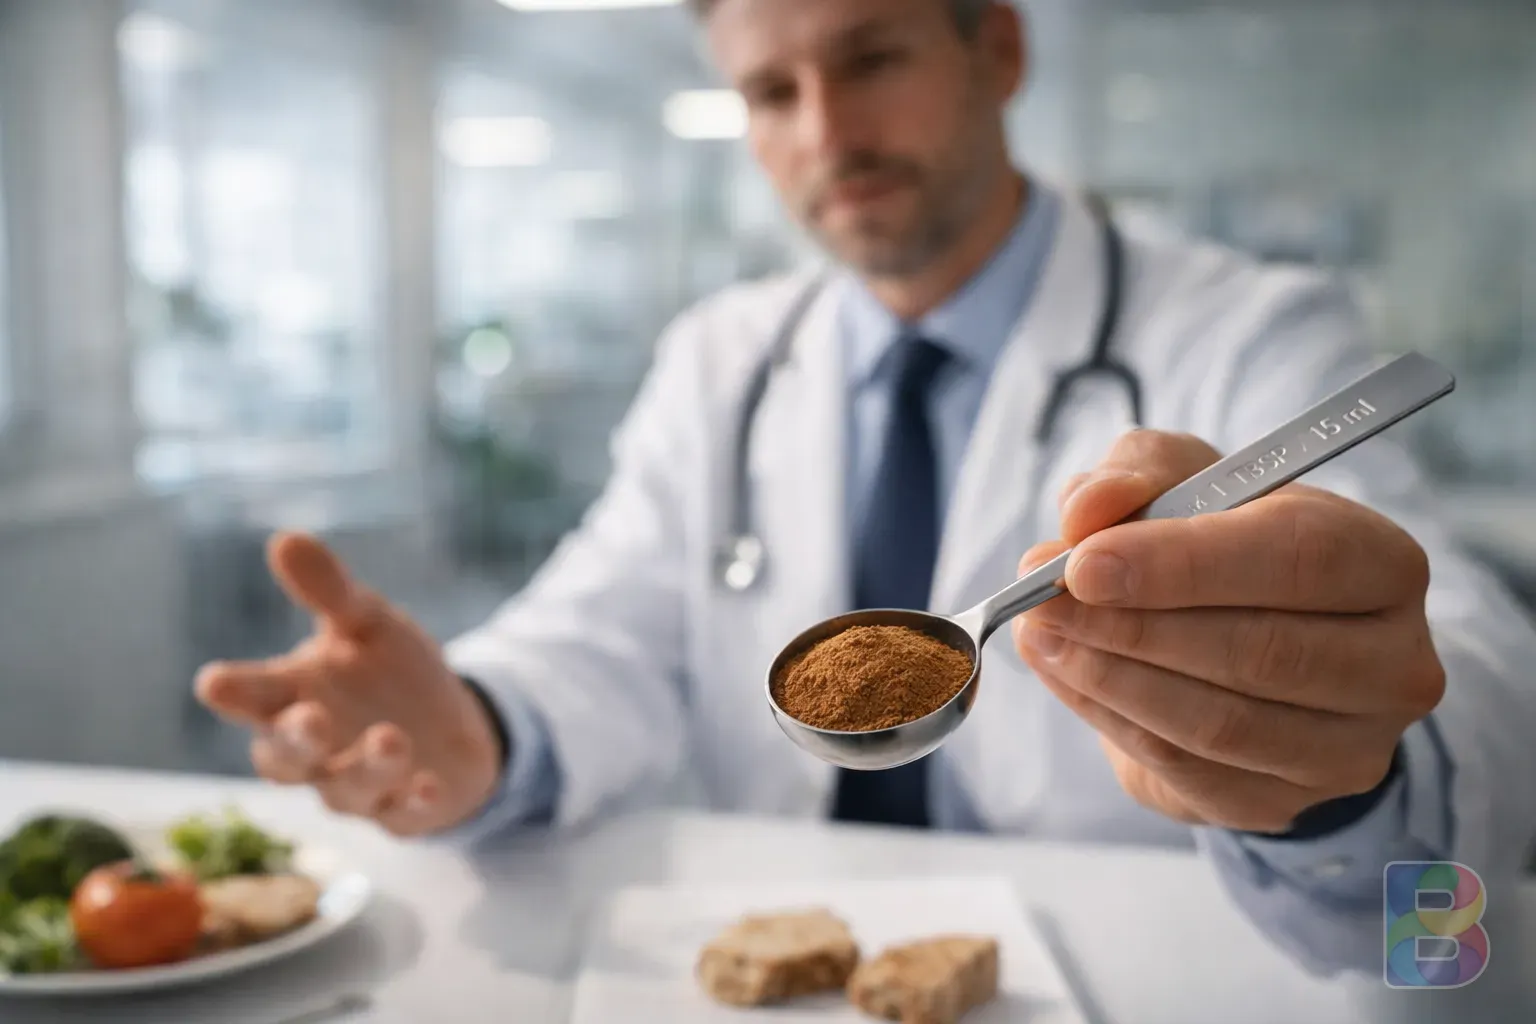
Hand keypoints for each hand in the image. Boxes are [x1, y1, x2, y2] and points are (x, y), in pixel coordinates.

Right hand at [195, 533, 503, 835]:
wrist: (450, 726)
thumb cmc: (389, 672)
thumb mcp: (367, 623)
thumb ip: (328, 590)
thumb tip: (285, 539)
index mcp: (294, 697)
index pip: (254, 698)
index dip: (235, 693)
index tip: (214, 682)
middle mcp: (317, 750)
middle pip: (285, 758)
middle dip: (295, 741)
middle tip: (309, 718)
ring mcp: (357, 786)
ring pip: (345, 790)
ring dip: (366, 766)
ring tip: (393, 738)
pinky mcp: (404, 811)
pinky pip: (402, 816)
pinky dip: (413, 802)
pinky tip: (428, 785)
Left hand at [1012, 431, 1445, 833]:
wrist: (1249, 643)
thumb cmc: (1220, 545)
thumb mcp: (1183, 480)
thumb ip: (1136, 474)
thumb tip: (1085, 512)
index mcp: (1382, 563)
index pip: (1298, 558)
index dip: (1185, 563)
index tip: (1084, 563)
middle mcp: (1392, 662)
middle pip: (1260, 651)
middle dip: (1131, 626)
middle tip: (1044, 601)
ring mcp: (1348, 747)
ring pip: (1219, 723)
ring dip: (1110, 679)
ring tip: (1043, 635)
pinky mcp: (1285, 802)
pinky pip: (1187, 769)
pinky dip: (1112, 720)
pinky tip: (1068, 676)